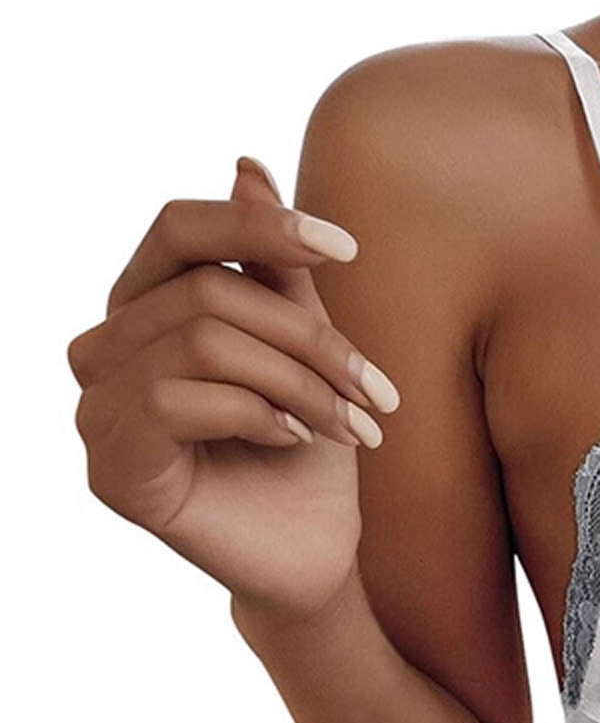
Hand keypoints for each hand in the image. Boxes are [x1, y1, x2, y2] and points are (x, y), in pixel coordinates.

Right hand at [66, 156, 398, 623]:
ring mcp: (97, 410)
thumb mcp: (305, 352)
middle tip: (378, 393)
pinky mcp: (112, 467)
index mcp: (144, 310)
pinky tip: (295, 442)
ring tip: (354, 425)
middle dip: (310, 340)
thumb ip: (274, 271)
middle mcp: (105, 350)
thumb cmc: (310, 453)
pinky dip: (257, 414)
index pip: (181, 231)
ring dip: (298, 382)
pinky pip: (179, 400)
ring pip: (202, 342)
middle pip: (206, 294)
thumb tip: (245, 164)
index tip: (346, 249)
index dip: (260, 228)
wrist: (317, 558)